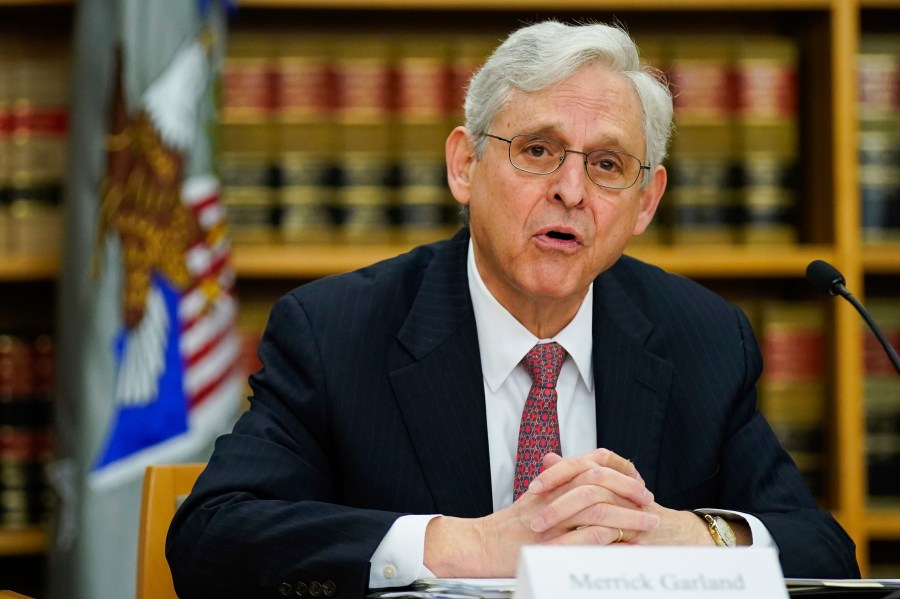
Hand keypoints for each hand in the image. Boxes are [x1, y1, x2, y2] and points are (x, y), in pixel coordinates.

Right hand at [424, 448, 657, 576]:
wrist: (480, 545)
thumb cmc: (507, 528)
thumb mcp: (534, 500)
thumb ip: (558, 485)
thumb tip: (582, 481)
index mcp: (551, 483)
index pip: (590, 466)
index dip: (619, 474)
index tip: (638, 485)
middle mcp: (552, 496)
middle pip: (599, 483)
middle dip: (629, 493)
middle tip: (649, 503)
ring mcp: (551, 519)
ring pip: (599, 510)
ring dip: (628, 517)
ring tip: (648, 525)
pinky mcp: (549, 544)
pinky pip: (587, 537)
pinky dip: (611, 540)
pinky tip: (626, 543)